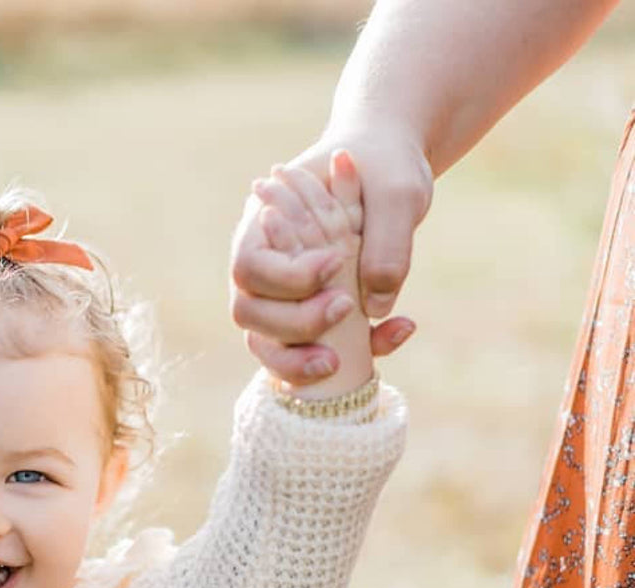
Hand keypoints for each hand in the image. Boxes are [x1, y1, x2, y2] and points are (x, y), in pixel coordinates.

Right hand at [230, 124, 431, 383]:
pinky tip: (398, 332)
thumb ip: (386, 242)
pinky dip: (351, 360)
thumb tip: (374, 309)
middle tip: (344, 306)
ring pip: (269, 346)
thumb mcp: (396, 192)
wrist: (391, 168)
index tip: (334, 262)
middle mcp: (266, 268)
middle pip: (250, 313)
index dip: (285, 276)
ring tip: (336, 362)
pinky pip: (314, 355)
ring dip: (298, 361)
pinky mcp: (315, 320)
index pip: (248, 267)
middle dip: (294, 322)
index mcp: (265, 227)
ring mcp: (285, 299)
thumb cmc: (385, 167)